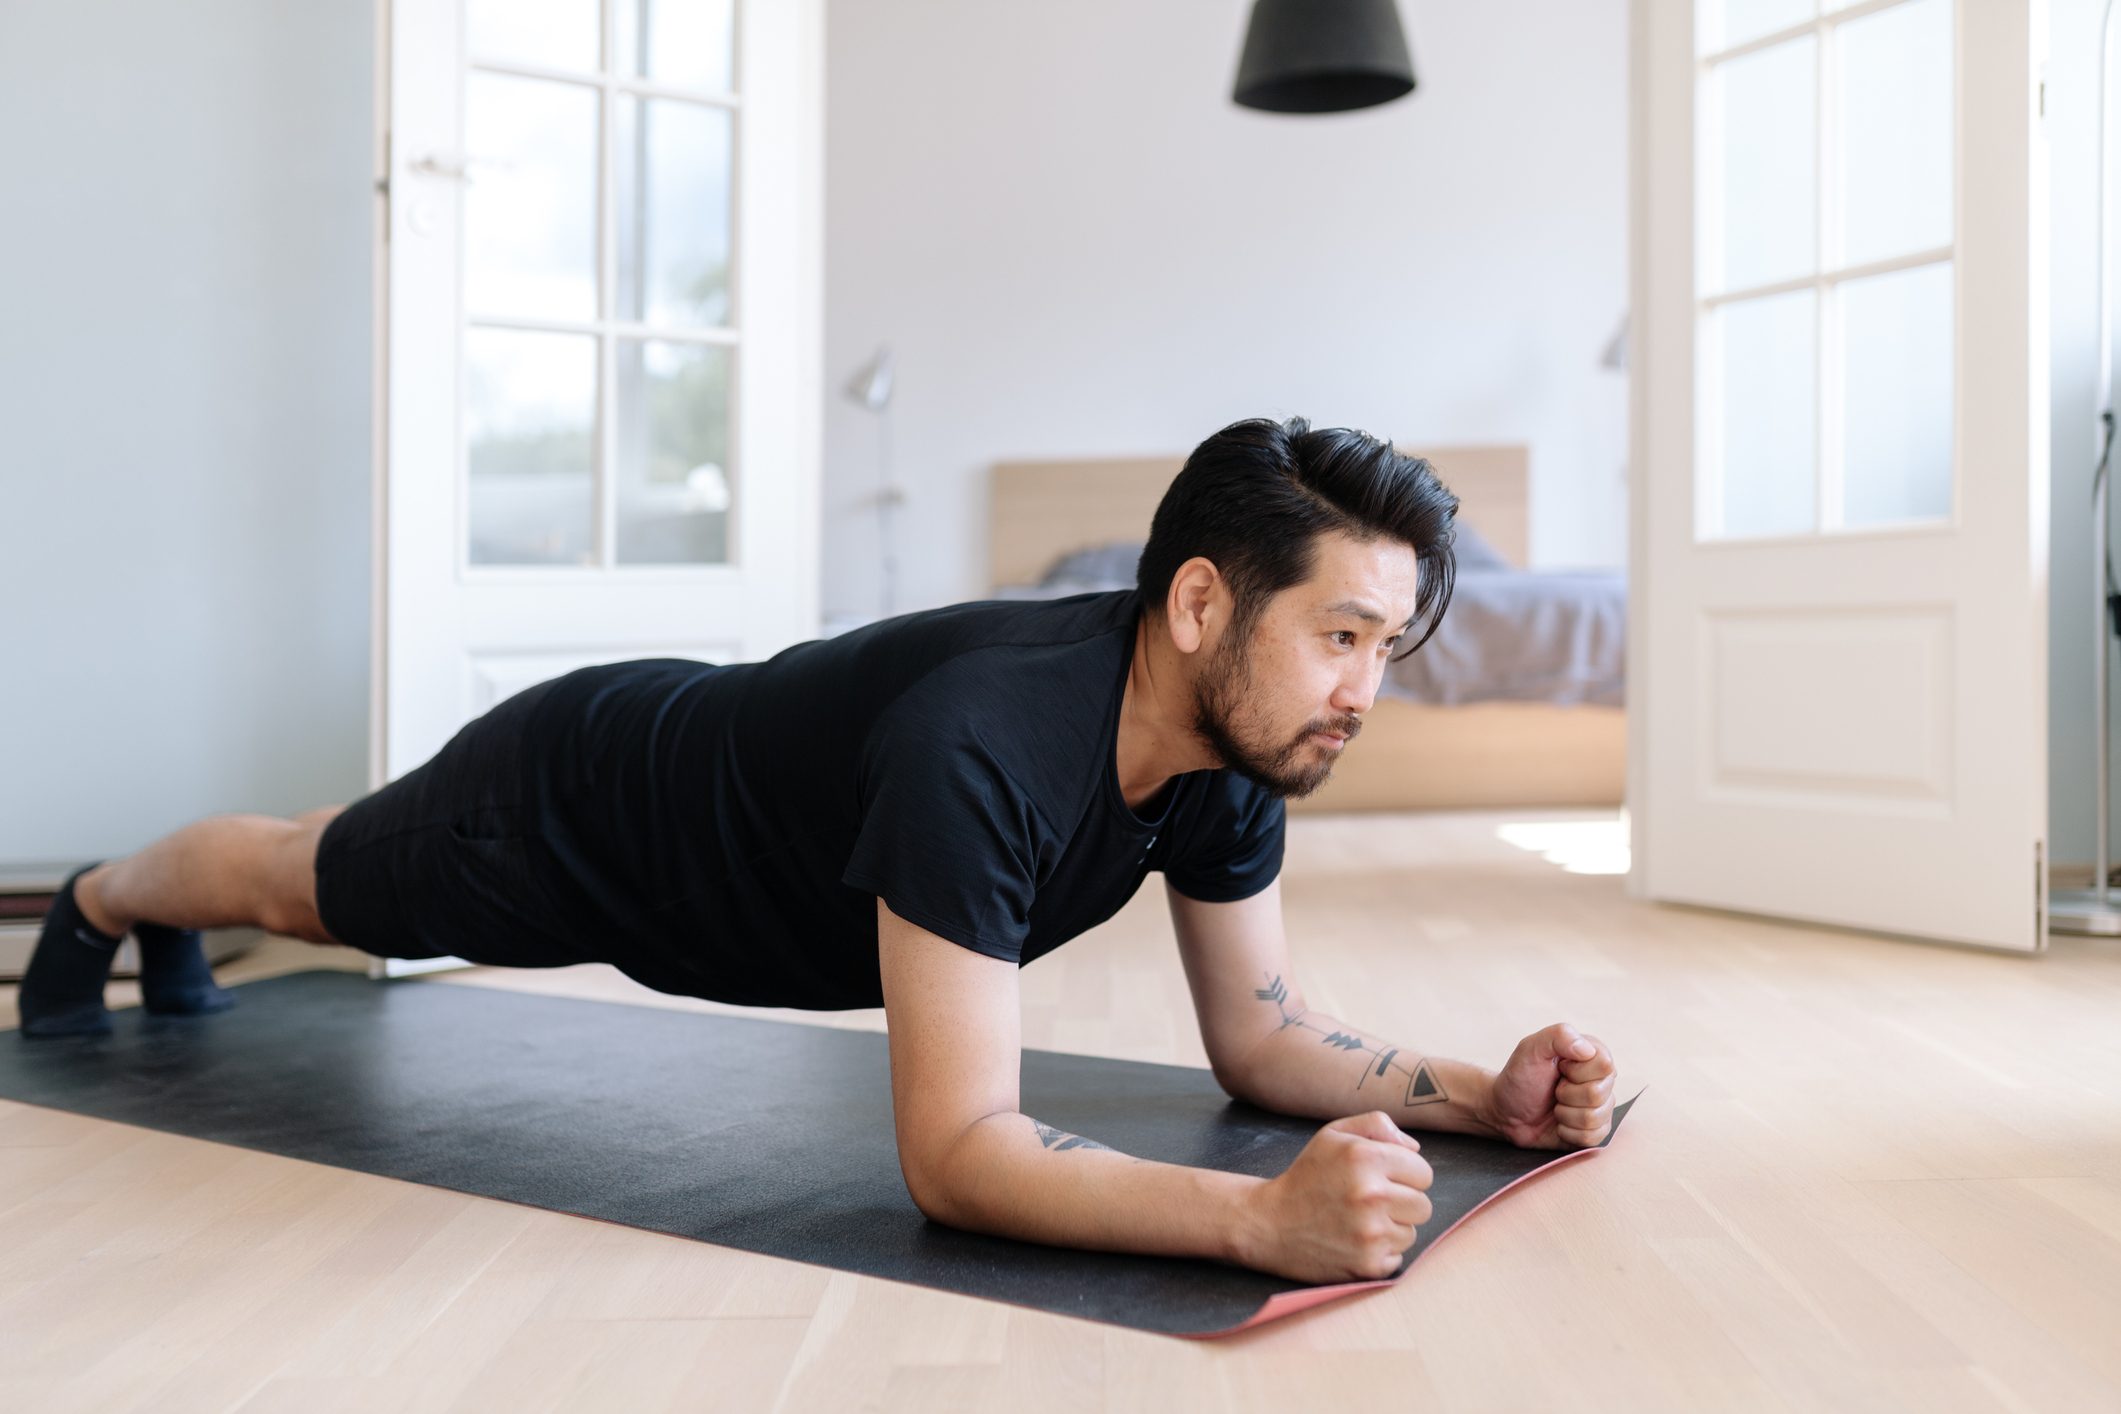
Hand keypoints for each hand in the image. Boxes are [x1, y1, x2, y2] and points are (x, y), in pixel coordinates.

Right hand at [1238, 1111, 1433, 1282]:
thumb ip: (1377, 1125)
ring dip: (1391, 1229)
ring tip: (1358, 1221)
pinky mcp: (1368, 1265)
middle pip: (1423, 1205)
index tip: (1381, 1179)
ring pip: (1411, 1233)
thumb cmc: (1307, 1176)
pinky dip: (1380, 1252)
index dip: (1404, 1175)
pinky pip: (1397, 1257)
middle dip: (1401, 1203)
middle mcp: (1372, 1195)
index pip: (1424, 1172)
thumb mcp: (1333, 1135)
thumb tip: (1415, 1149)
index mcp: (1366, 1158)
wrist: (1269, 1223)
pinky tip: (1354, 1241)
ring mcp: (1370, 1234)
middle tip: (1369, 1202)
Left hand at [1479, 1023, 1615, 1149]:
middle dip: (1566, 1095)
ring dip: (1565, 1114)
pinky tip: (1559, 1123)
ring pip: (1595, 1118)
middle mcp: (1603, 1081)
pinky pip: (1592, 1138)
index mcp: (1593, 1054)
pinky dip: (1568, 1132)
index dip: (1576, 1071)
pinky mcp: (1596, 1131)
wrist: (1506, 1111)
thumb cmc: (1520, 1077)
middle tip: (1554, 1090)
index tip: (1558, 1068)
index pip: (1604, 1065)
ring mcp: (1602, 1107)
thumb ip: (1558, 1036)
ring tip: (1555, 1106)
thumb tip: (1587, 1050)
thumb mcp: (1531, 1049)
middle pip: (1599, 1094)